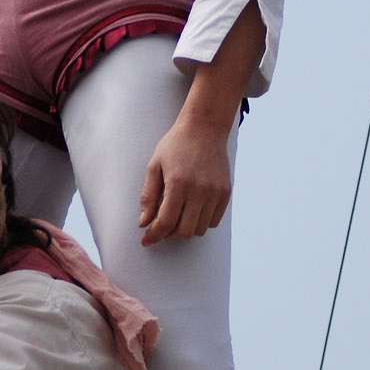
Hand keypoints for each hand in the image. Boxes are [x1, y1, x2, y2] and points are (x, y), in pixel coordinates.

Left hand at [137, 117, 232, 245]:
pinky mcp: (225, 193)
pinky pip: (213, 221)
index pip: (165, 222)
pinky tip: (190, 212)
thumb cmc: (174, 146)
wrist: (204, 129)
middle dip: (169, 235)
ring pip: (200, 229)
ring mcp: (215, 193)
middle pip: (184, 231)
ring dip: (185, 229)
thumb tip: (143, 223)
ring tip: (174, 218)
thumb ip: (148, 196)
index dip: (154, 235)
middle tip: (159, 229)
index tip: (145, 241)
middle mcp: (200, 191)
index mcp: (178, 184)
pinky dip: (200, 222)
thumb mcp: (154, 166)